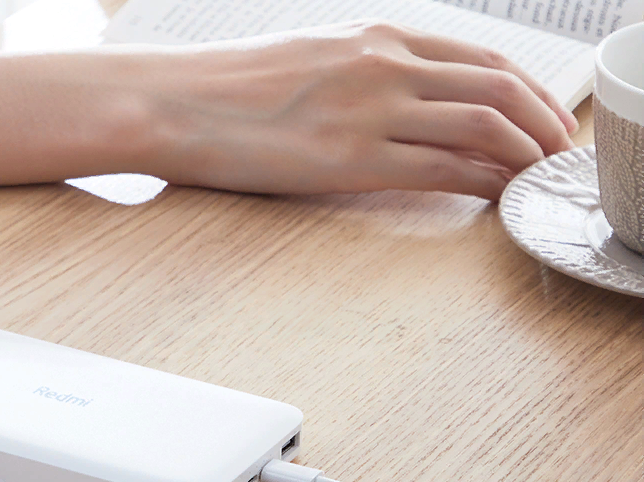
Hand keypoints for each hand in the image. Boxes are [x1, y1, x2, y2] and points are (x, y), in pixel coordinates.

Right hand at [129, 20, 577, 199]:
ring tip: (536, 181)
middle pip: (497, 87)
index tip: (539, 119)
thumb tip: (392, 96)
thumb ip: (359, 69)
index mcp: (373, 37)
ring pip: (484, 126)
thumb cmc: (223, 86)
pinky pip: (443, 170)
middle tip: (555, 155)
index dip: (525, 92)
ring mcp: (370, 110)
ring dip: (524, 155)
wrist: (171, 102)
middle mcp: (383, 65)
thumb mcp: (305, 56)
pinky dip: (482, 183)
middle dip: (542, 123)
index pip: (478, 59)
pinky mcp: (351, 158)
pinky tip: (493, 197)